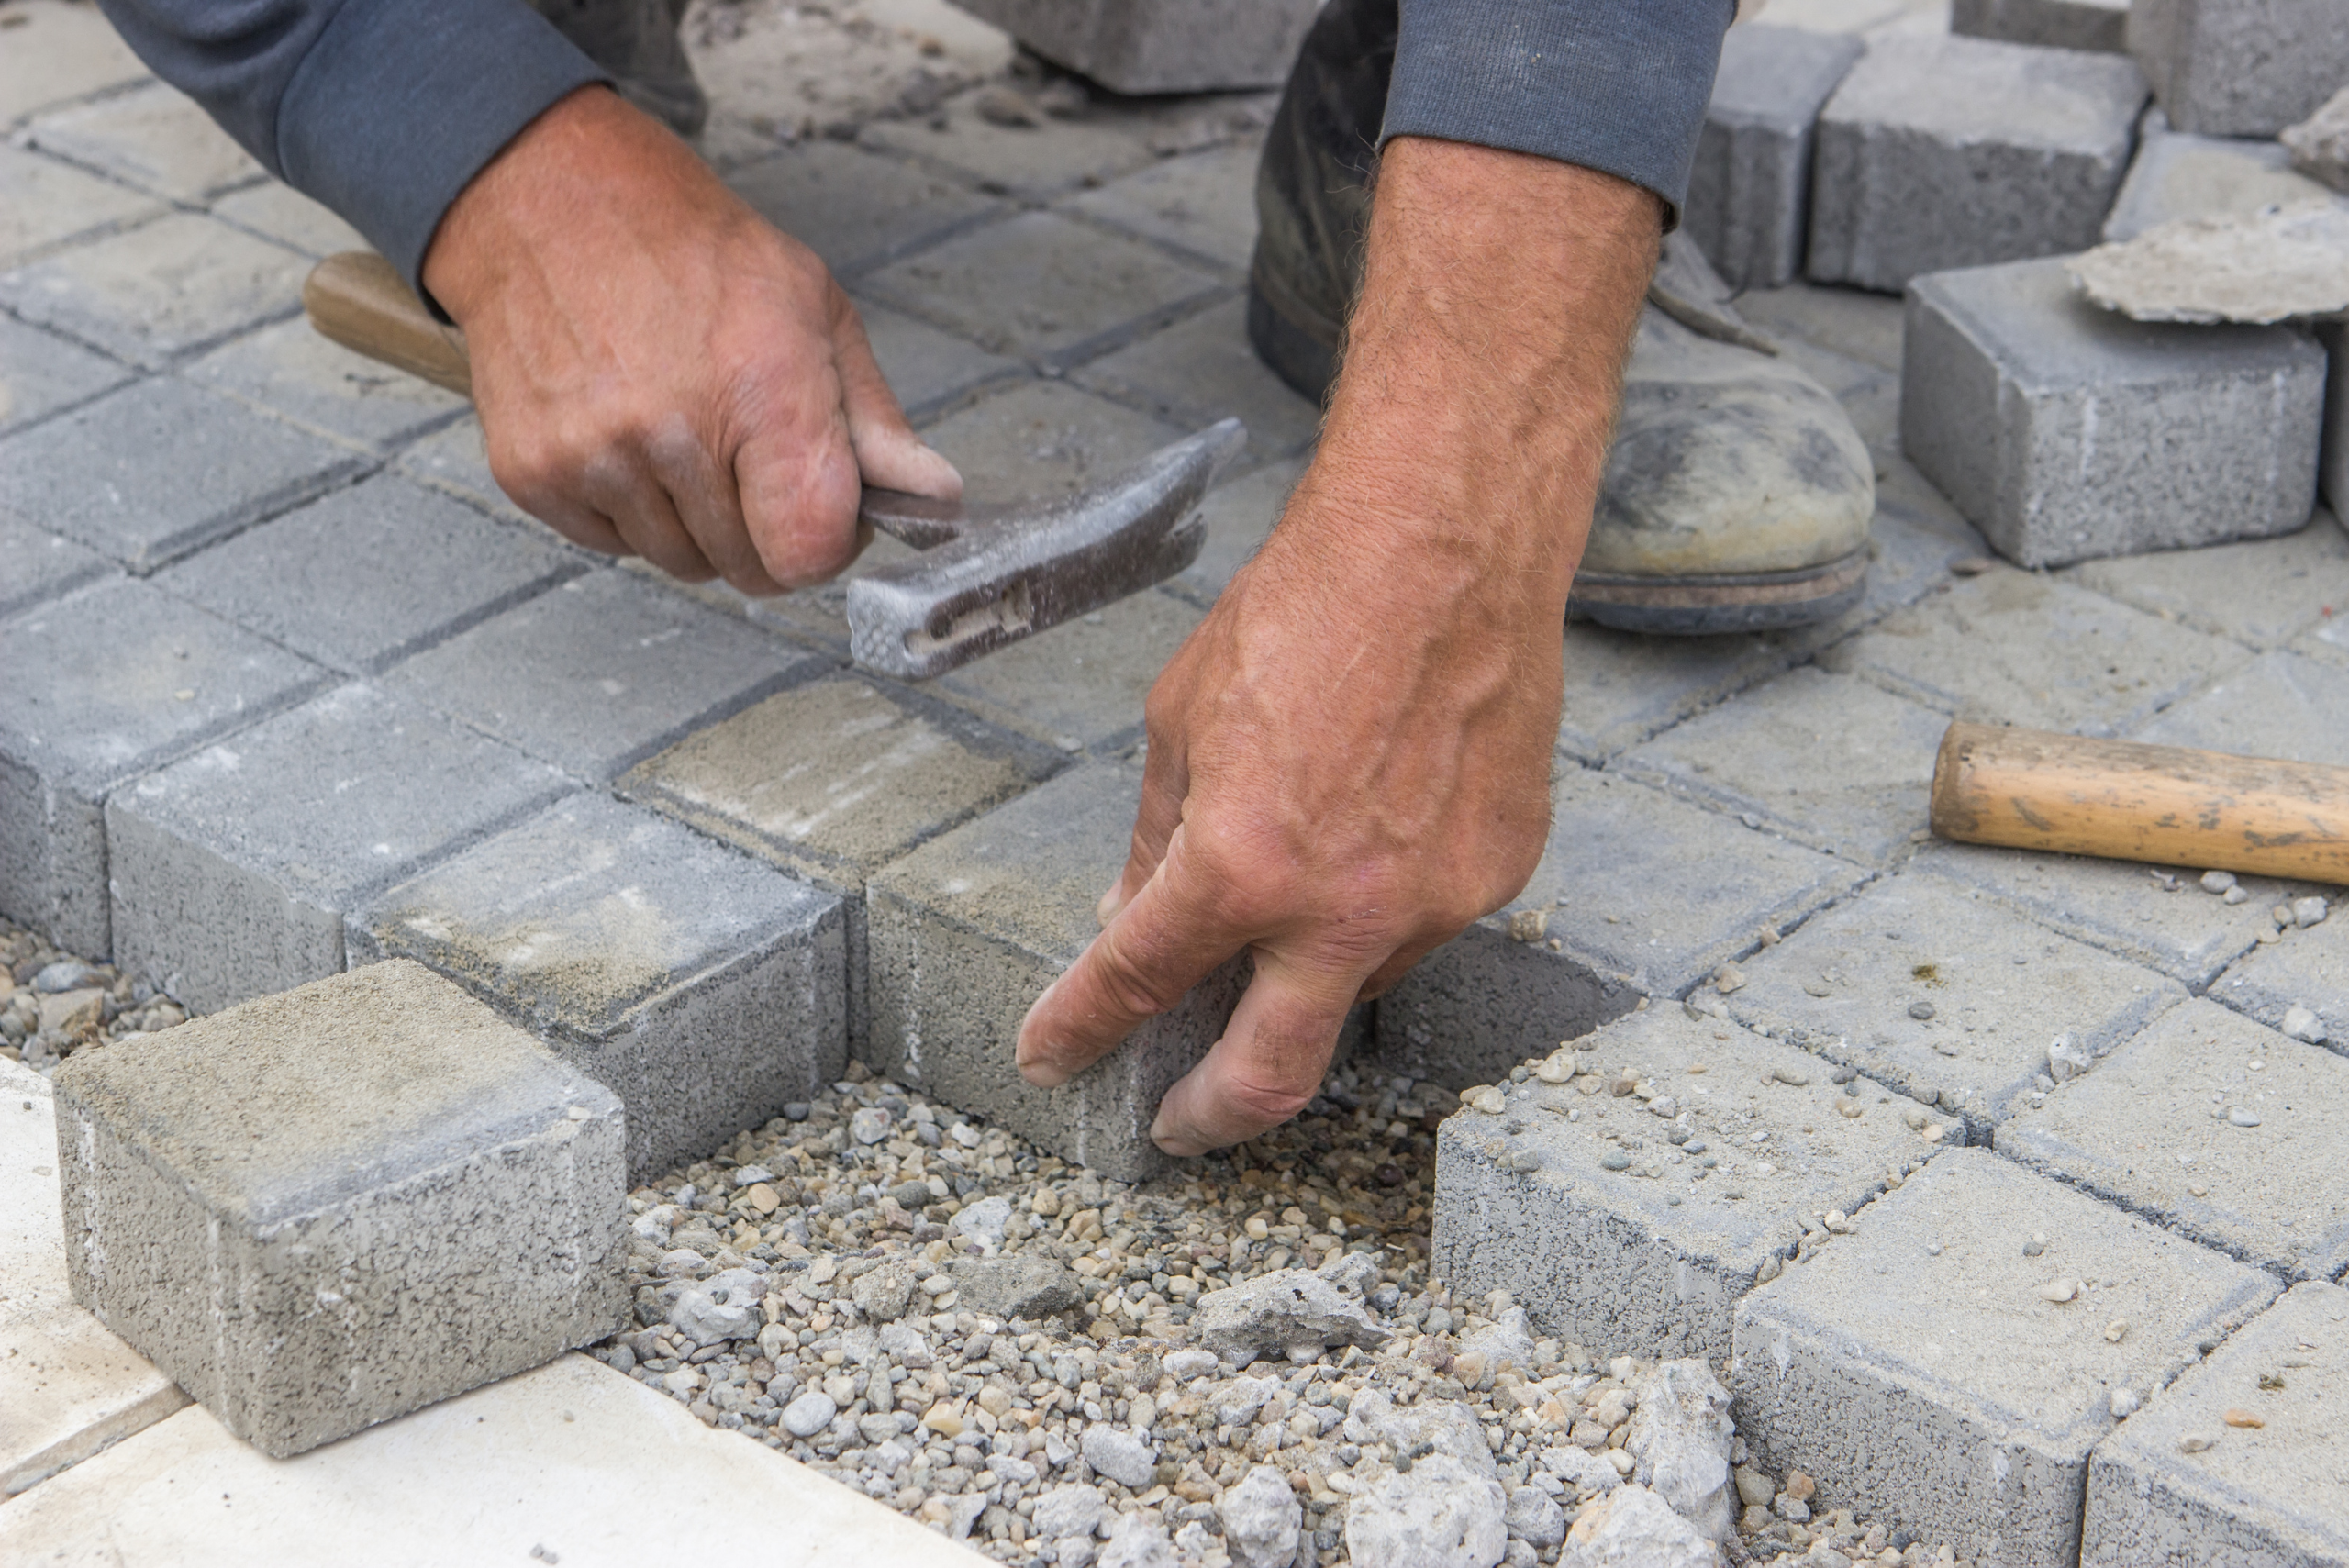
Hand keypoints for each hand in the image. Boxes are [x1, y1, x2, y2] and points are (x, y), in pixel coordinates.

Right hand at [420, 87, 958, 594]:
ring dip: (694, 521)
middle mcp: (671, 431)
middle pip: (746, 568)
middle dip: (762, 529)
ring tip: (683, 432)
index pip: (808, 552)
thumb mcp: (812, 307)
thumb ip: (873, 418)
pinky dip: (627, 510)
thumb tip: (935, 496)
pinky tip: (627, 436)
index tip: (821, 512)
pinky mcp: (532, 473)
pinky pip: (609, 545)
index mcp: (761, 388)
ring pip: (678, 562)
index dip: (827, 546)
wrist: (548, 199)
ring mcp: (592, 456)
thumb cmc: (687, 249)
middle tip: (747, 454)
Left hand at [1014, 138, 1660, 1153]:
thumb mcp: (1182, 721)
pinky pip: (1419, 929)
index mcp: (1240, 866)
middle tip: (1176, 1125)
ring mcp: (1432, 904)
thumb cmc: (1305, 611)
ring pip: (1351, 991)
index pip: (1135, 984)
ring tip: (1282, 918)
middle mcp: (1342, 910)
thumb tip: (1131, 920)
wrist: (1447, 549)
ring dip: (1301, 983)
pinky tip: (1364, 841)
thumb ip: (1158, 841)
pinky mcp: (1497, 876)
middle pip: (1270, 1076)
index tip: (1053, 1054)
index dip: (1078, 1031)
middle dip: (1209, 1118)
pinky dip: (1372, 915)